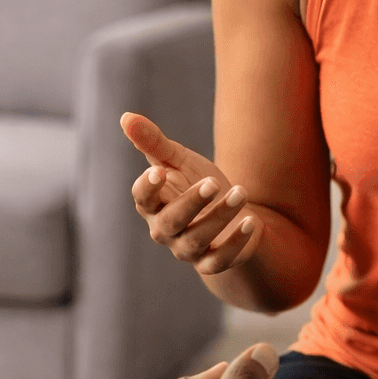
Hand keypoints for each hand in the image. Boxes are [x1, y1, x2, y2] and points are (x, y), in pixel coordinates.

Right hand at [121, 113, 264, 274]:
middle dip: (191, 202)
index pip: (142, 200)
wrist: (229, 213)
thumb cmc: (195, 183)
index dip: (147, 188)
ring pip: (198, 238)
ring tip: (241, 191)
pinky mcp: (212, 262)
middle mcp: (166, 230)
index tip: (160, 172)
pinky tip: (251, 221)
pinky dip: (236, 242)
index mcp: (153, 204)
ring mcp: (188, 249)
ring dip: (220, 216)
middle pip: (171, 222)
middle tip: (211, 182)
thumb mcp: (177, 160)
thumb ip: (153, 142)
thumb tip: (126, 117)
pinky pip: (220, 258)